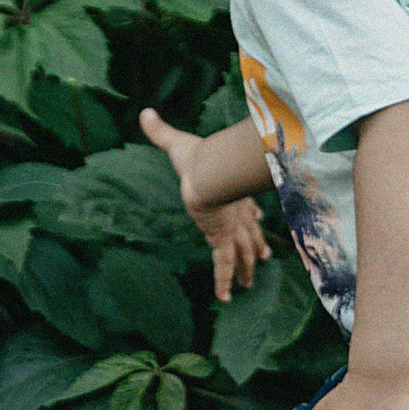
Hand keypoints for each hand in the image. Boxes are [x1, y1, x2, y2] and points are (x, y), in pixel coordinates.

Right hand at [139, 105, 270, 299]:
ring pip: (242, 252)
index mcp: (230, 192)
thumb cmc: (196, 158)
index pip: (244, 206)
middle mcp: (234, 212)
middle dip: (255, 244)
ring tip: (250, 284)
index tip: (257, 217)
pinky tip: (226, 297)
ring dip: (246, 269)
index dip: (251, 214)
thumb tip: (146, 111)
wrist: (205, 172)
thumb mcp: (177, 143)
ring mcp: (230, 227)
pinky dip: (224, 281)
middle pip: (248, 232)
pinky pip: (223, 265)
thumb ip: (162, 131)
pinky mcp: (222, 240)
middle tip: (263, 257)